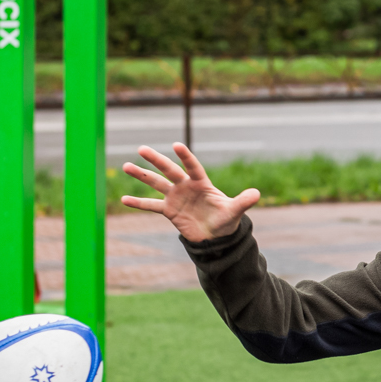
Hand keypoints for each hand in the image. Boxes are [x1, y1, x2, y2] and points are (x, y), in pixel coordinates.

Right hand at [121, 143, 260, 241]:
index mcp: (202, 183)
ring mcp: (176, 197)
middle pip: (169, 170)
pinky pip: (151, 205)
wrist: (216, 236)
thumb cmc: (226, 220)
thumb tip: (257, 193)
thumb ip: (243, 201)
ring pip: (156, 183)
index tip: (176, 145)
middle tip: (141, 148)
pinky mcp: (169, 211)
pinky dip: (138, 203)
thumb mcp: (234, 212)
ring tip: (125, 166)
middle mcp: (186, 186)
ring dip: (141, 175)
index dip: (185, 157)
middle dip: (156, 160)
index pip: (192, 166)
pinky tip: (123, 199)